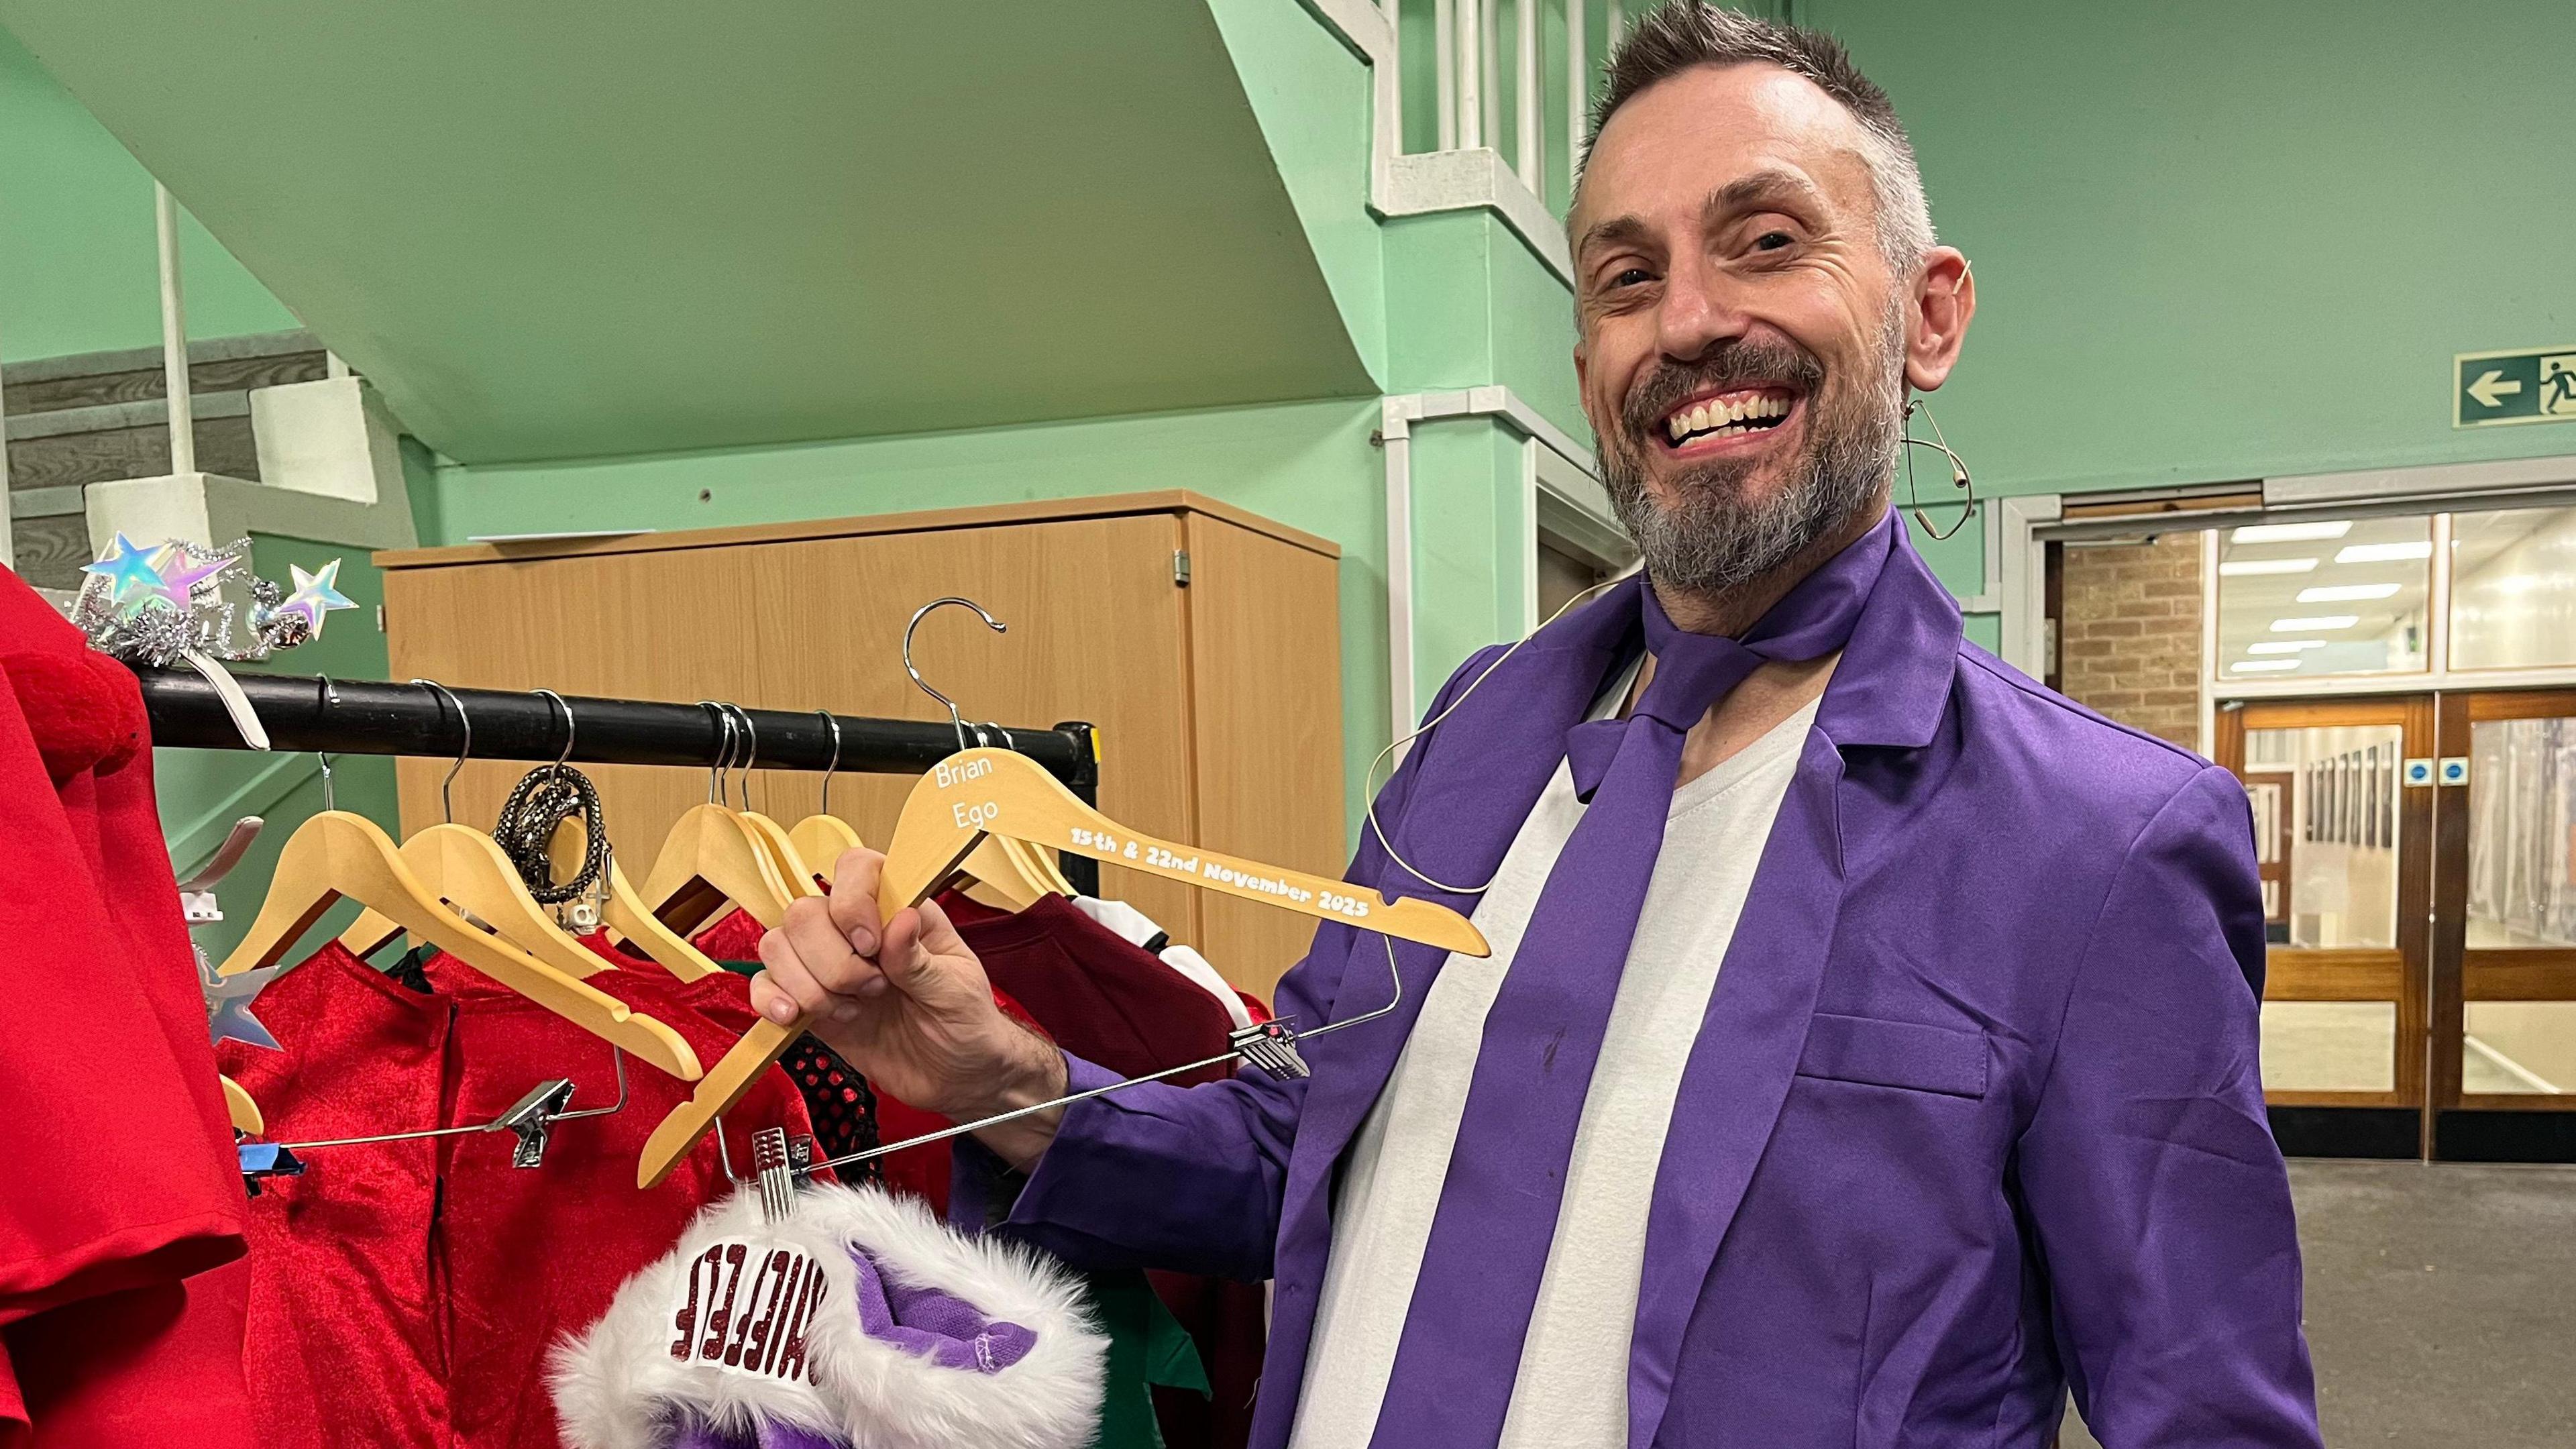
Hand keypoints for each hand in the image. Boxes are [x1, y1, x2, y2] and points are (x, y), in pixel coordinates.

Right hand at [749, 847, 1068, 1166]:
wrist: (954, 1076)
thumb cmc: (964, 1022)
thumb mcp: (956, 990)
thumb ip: (921, 959)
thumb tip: (899, 920)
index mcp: (899, 909)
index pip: (855, 869)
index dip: (851, 901)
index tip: (871, 945)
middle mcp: (856, 929)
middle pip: (804, 912)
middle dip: (833, 961)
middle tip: (874, 990)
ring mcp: (826, 964)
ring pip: (777, 945)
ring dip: (809, 986)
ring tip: (851, 1010)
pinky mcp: (807, 1000)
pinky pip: (765, 985)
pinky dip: (770, 1000)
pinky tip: (794, 1018)